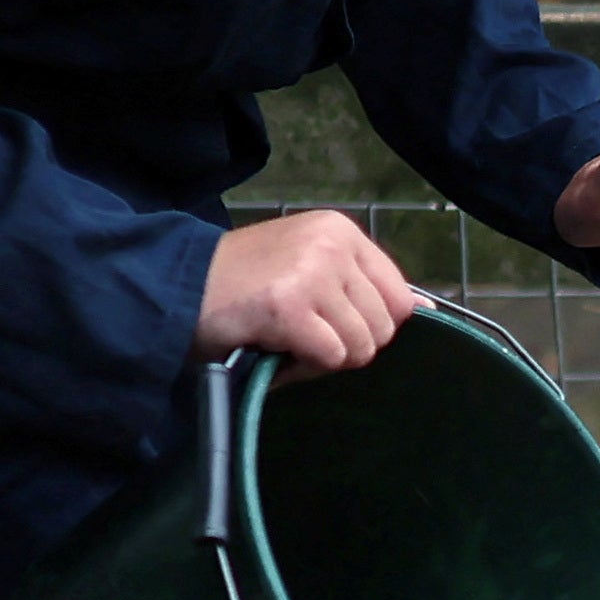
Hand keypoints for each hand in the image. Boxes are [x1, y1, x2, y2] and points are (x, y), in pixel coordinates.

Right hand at [194, 210, 425, 368]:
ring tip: (284, 341)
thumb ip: (360, 286)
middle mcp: (333, 245)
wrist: (173, 289)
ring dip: (322, 359)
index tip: (328, 324)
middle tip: (301, 336)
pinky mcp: (290, 305)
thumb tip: (426, 310)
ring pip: (360, 347)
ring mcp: (313, 273)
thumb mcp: (308, 268)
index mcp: (342, 231)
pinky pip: (330, 358)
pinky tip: (272, 349)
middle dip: (346, 346)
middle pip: (384, 327)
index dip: (370, 325)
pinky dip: (301, 368)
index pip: (401, 298)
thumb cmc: (242, 287)